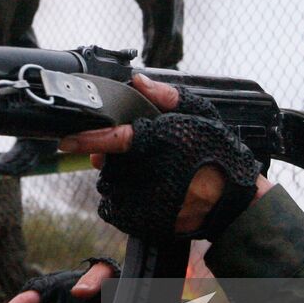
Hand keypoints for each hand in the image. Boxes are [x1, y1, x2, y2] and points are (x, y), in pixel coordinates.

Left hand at [58, 76, 267, 236]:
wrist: (236, 201)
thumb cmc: (219, 153)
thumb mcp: (200, 115)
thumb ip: (167, 97)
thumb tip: (138, 81)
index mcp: (162, 142)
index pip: (115, 139)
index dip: (88, 139)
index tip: (67, 140)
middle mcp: (153, 172)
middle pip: (109, 164)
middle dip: (107, 157)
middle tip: (120, 154)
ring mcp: (150, 200)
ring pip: (111, 187)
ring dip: (116, 179)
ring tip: (140, 173)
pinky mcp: (148, 222)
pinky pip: (116, 211)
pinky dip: (120, 201)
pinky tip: (140, 192)